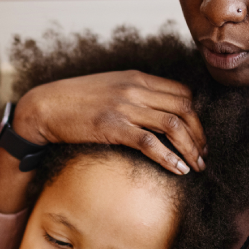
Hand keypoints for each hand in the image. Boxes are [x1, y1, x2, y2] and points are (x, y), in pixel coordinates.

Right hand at [15, 71, 206, 175]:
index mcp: (136, 78)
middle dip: (200, 134)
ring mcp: (124, 107)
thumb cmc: (74, 101)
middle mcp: (134, 89)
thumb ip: (134, 94)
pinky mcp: (112, 127)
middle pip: (185, 108)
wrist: (44, 106)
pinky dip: (169, 157)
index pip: (182, 93)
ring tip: (196, 166)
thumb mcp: (109, 88)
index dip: (197, 116)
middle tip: (203, 154)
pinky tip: (178, 169)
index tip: (199, 135)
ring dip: (191, 148)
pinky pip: (150, 143)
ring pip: (173, 125)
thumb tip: (155, 111)